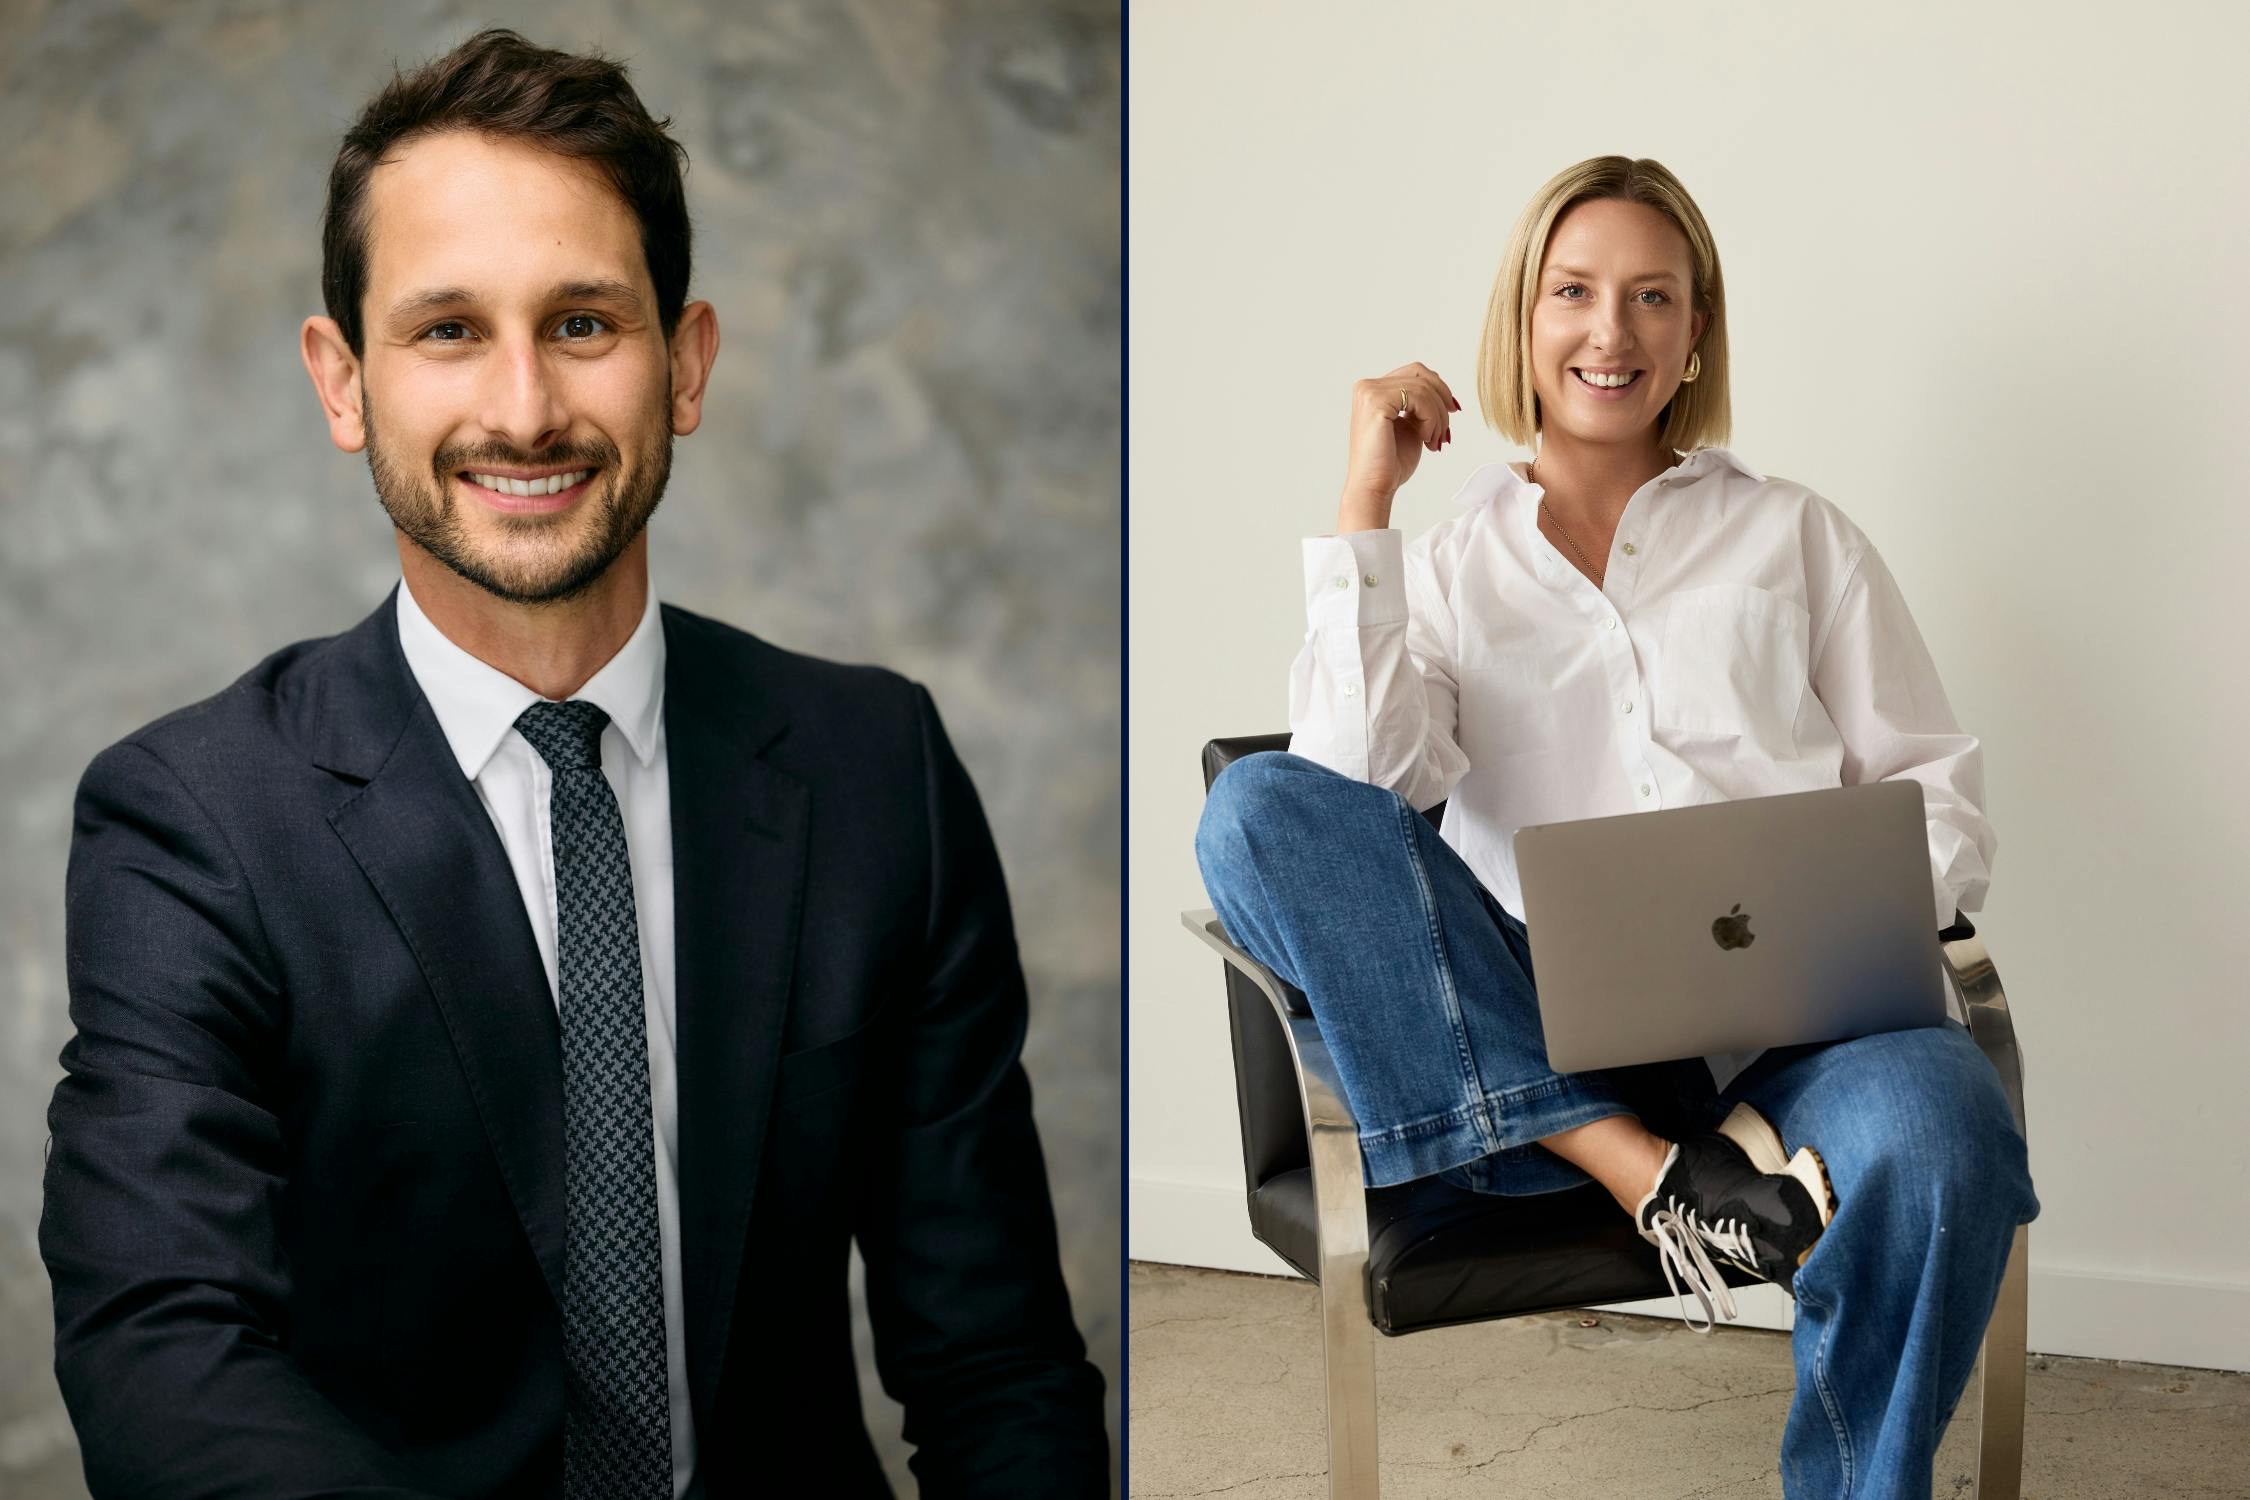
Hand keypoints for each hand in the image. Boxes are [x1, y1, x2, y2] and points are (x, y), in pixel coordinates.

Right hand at [1338, 362, 1460, 531]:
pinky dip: (1430, 418)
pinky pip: (1419, 397)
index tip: (1452, 412)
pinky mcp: (1376, 402)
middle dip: (1441, 401)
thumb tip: (1445, 393)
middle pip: (1421, 374)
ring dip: (1437, 416)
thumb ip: (1420, 406)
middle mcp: (1367, 387)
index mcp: (1373, 390)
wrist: (1374, 487)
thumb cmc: (1391, 463)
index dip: (1439, 388)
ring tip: (1434, 440)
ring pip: (1423, 387)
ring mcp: (1369, 393)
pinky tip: (1426, 438)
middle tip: (1444, 431)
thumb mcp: (1411, 426)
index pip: (1415, 372)